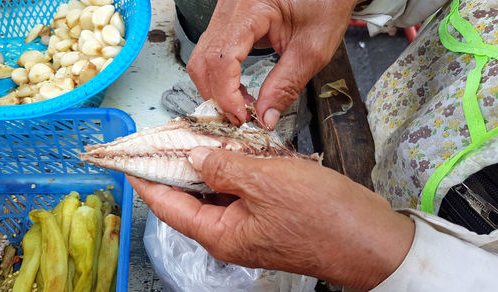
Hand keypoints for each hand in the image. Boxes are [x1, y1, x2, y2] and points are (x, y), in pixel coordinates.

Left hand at [130, 147, 414, 289]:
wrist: (371, 239)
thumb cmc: (322, 216)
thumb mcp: (266, 182)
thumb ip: (224, 167)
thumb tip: (195, 157)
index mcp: (220, 234)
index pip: (168, 206)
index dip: (147, 182)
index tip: (130, 161)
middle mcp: (230, 234)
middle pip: (190, 198)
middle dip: (179, 166)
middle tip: (169, 135)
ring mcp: (251, 226)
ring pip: (218, 191)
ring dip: (210, 164)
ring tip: (199, 134)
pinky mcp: (271, 215)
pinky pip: (243, 190)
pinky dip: (236, 168)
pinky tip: (237, 147)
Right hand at [187, 0, 356, 128]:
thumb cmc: (326, 1)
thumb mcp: (312, 49)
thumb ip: (286, 85)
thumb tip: (265, 116)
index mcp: (250, 8)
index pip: (221, 60)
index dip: (227, 95)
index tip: (242, 117)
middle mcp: (230, 7)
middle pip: (203, 61)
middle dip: (218, 96)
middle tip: (241, 117)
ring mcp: (226, 12)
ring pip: (203, 58)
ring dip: (217, 88)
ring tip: (242, 106)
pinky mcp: (229, 19)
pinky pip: (213, 51)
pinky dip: (221, 76)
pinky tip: (239, 89)